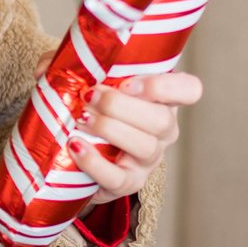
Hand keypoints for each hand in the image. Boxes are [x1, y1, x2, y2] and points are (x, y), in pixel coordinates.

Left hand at [75, 71, 202, 201]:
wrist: (69, 151)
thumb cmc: (84, 106)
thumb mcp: (83, 77)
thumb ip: (76, 64)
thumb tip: (58, 63)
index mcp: (161, 100)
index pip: (189, 89)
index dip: (164, 86)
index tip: (127, 82)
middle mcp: (163, 131)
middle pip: (162, 120)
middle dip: (121, 106)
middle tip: (89, 96)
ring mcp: (148, 159)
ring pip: (146, 147)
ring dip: (109, 129)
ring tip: (81, 119)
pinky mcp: (128, 183)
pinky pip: (118, 177)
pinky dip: (94, 161)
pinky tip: (75, 145)